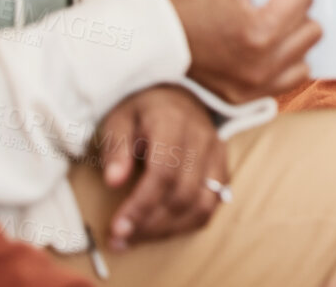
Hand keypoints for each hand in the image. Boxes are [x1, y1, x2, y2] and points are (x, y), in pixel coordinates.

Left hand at [96, 85, 225, 251]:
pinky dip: (187, 223)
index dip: (141, 205)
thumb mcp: (119, 119)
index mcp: (173, 122)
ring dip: (168, 229)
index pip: (163, 172)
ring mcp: (217, 154)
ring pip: (201, 204)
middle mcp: (202, 138)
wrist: (175, 95)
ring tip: (137, 238)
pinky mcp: (223, 167)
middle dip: (150, 224)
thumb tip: (113, 182)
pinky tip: (162, 229)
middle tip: (120, 239)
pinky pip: (212, 204)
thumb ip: (116, 149)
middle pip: (183, 194)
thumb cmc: (142, 110)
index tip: (118, 228)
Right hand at [167, 0, 321, 101]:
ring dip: (293, 40)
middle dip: (295, 13)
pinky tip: (266, 49)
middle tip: (270, 7)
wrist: (150, 38)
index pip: (304, 0)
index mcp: (258, 30)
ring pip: (305, 57)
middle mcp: (261, 64)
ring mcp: (255, 85)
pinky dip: (285, 64)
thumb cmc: (185, 0)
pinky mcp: (247, 98)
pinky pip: (290, 80)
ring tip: (268, 28)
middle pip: (312, 30)